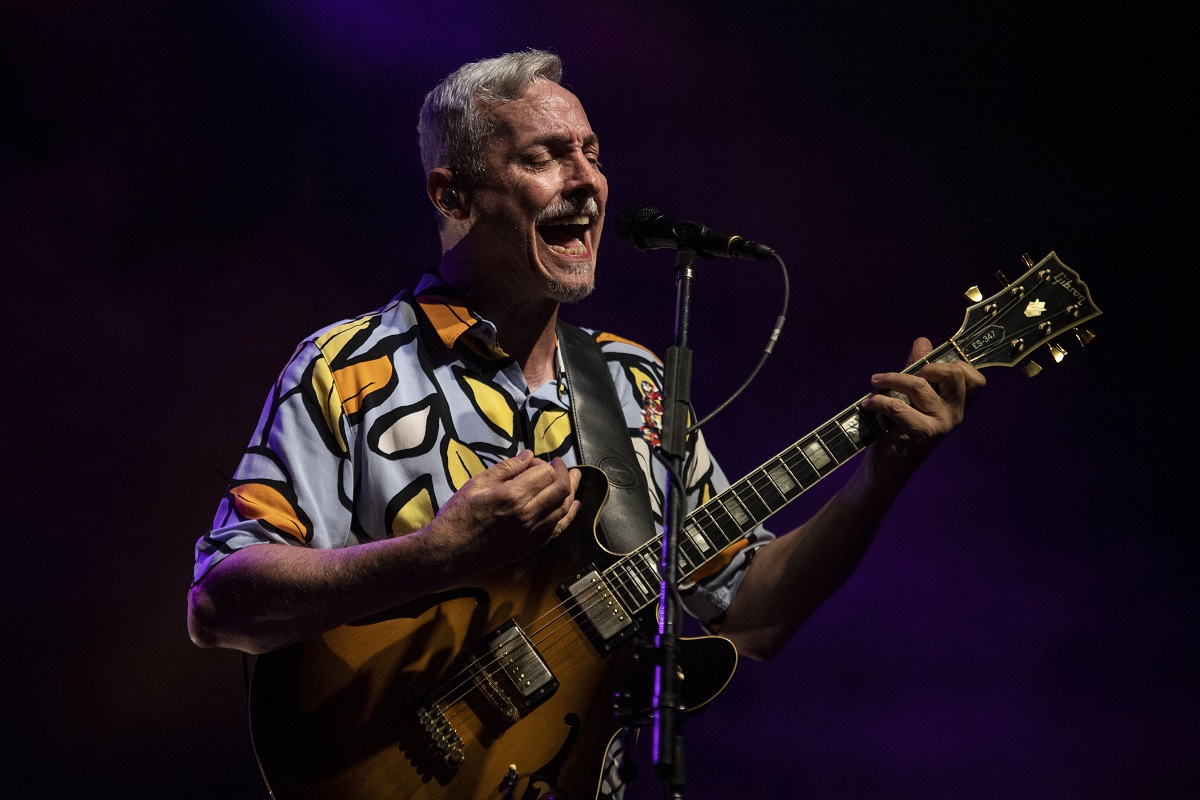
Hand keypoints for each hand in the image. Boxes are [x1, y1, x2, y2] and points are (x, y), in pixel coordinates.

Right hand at [426, 450, 581, 573]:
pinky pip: (558, 529)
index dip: (545, 464)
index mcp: (514, 496)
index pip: (546, 473)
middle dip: (566, 474)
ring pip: (564, 509)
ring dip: (572, 492)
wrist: (448, 553)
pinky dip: (570, 516)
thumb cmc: (457, 516)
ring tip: (575, 480)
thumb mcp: (477, 484)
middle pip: (561, 490)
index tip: (536, 462)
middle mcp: (528, 515)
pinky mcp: (531, 546)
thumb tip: (529, 456)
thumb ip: (506, 468)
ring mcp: (532, 533)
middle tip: (562, 465)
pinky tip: (574, 507)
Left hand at [860, 337, 985, 462]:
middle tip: (902, 375)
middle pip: (954, 373)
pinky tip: (868, 403)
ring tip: (875, 382)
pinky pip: (899, 406)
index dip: (954, 365)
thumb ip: (918, 368)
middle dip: (924, 367)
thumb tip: (923, 341)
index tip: (928, 367)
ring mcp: (941, 424)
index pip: (975, 378)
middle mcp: (956, 414)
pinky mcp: (921, 433)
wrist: (888, 467)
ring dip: (892, 379)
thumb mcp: (911, 395)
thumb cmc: (900, 428)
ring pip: (920, 386)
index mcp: (958, 404)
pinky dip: (879, 401)